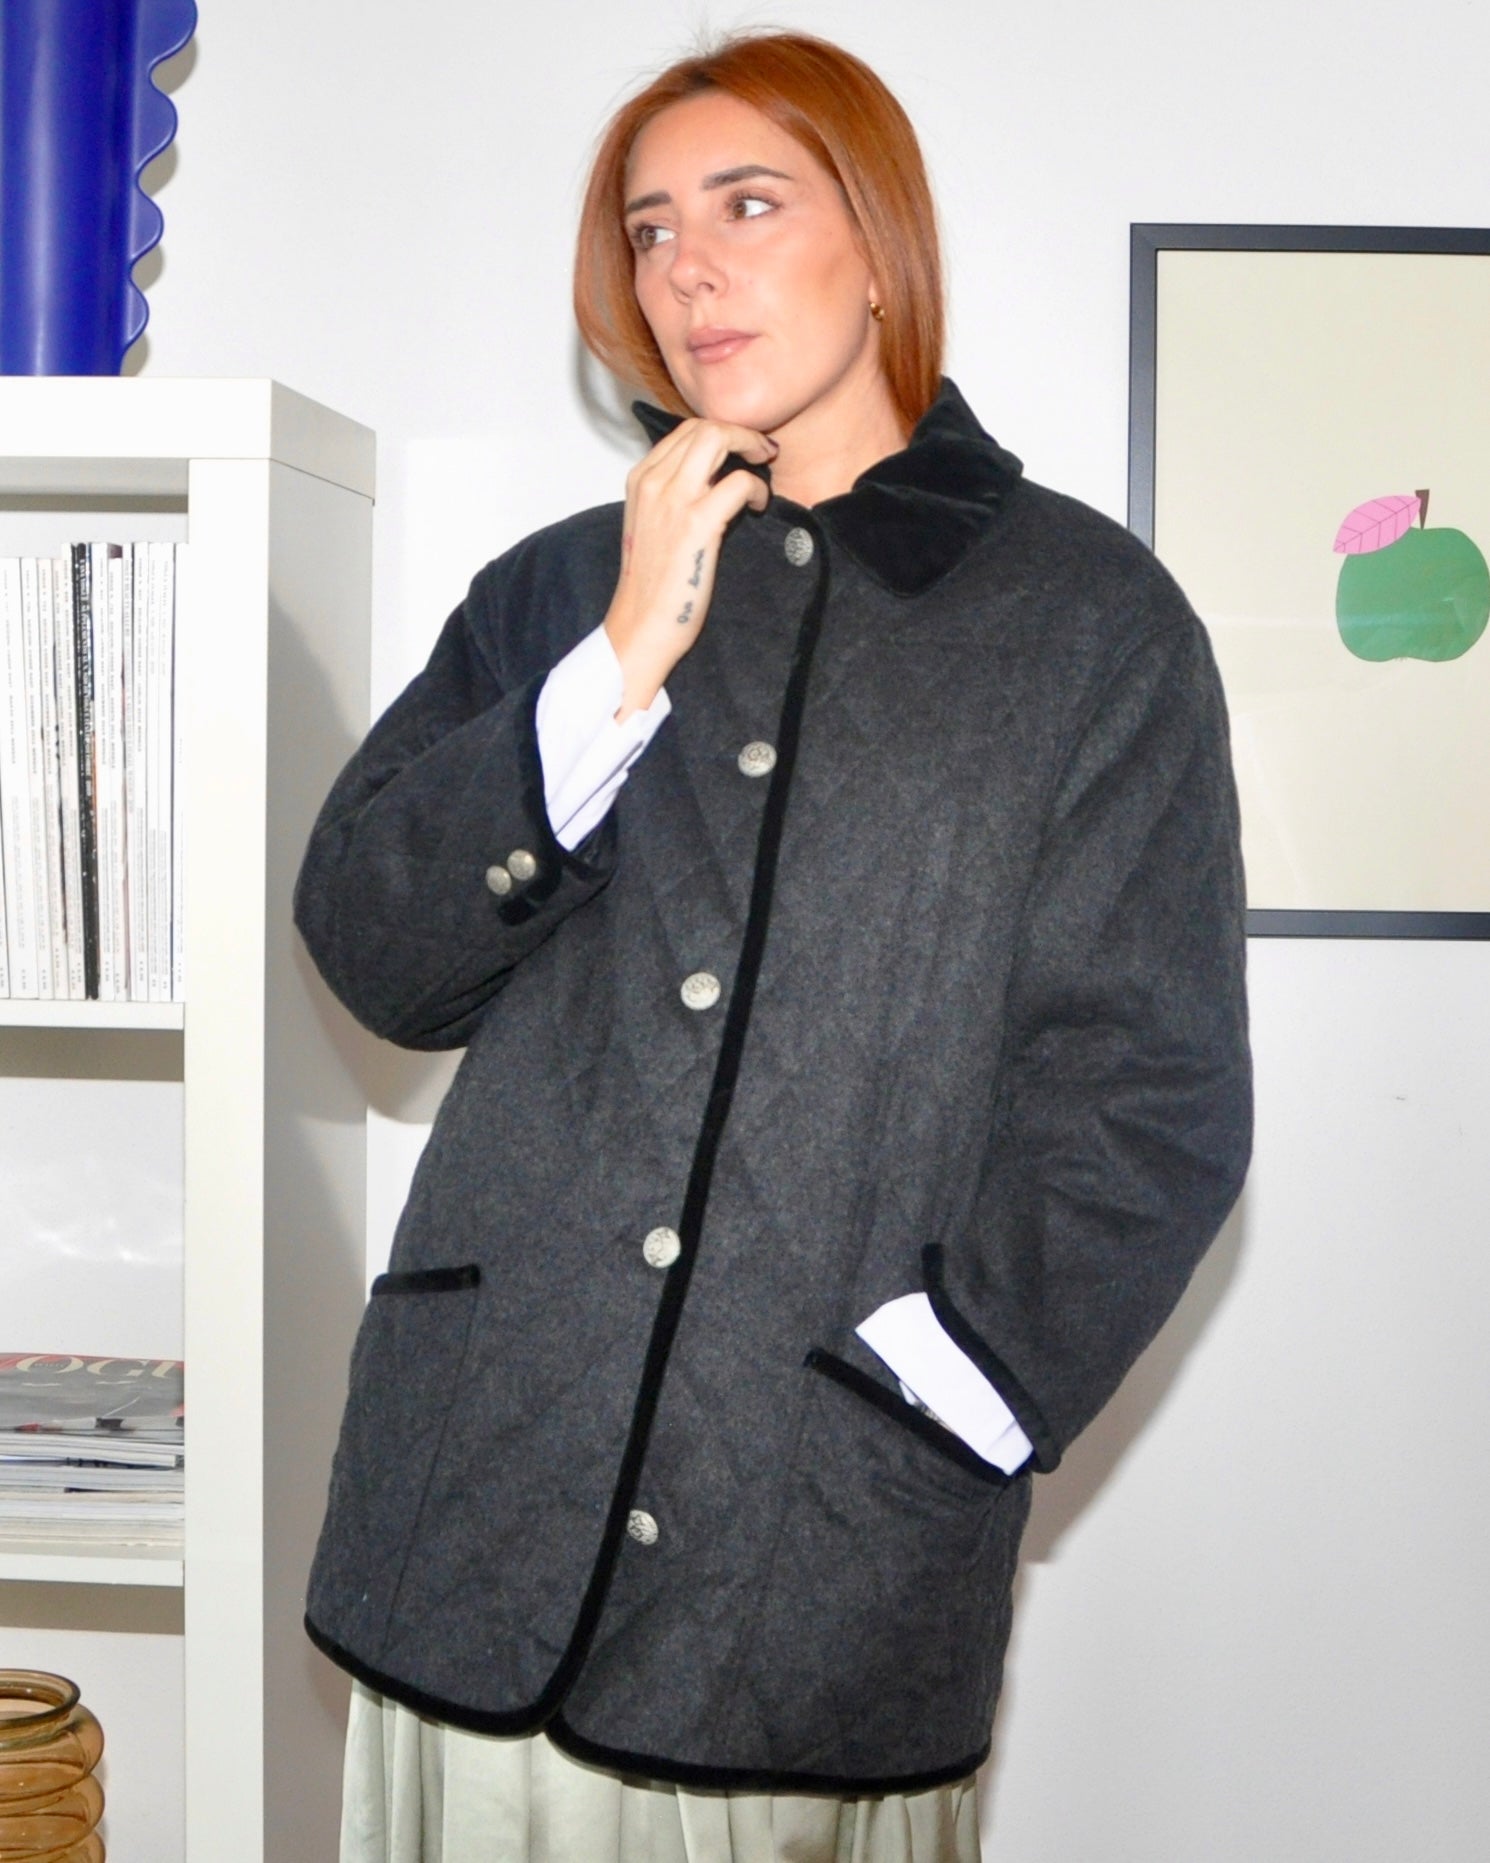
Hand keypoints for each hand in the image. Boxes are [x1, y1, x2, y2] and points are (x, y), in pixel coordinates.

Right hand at [603, 418, 775, 717]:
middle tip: (762, 451)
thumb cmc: (652, 583)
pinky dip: (756, 489)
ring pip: (718, 439)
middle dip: (740, 431)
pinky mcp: (697, 523)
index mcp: (639, 479)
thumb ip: (672, 495)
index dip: (720, 431)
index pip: (684, 431)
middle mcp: (653, 482)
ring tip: (764, 467)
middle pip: (703, 427)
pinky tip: (758, 506)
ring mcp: (673, 500)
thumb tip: (710, 477)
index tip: (741, 447)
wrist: (641, 625)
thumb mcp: (652, 525)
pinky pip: (739, 482)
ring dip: (751, 446)